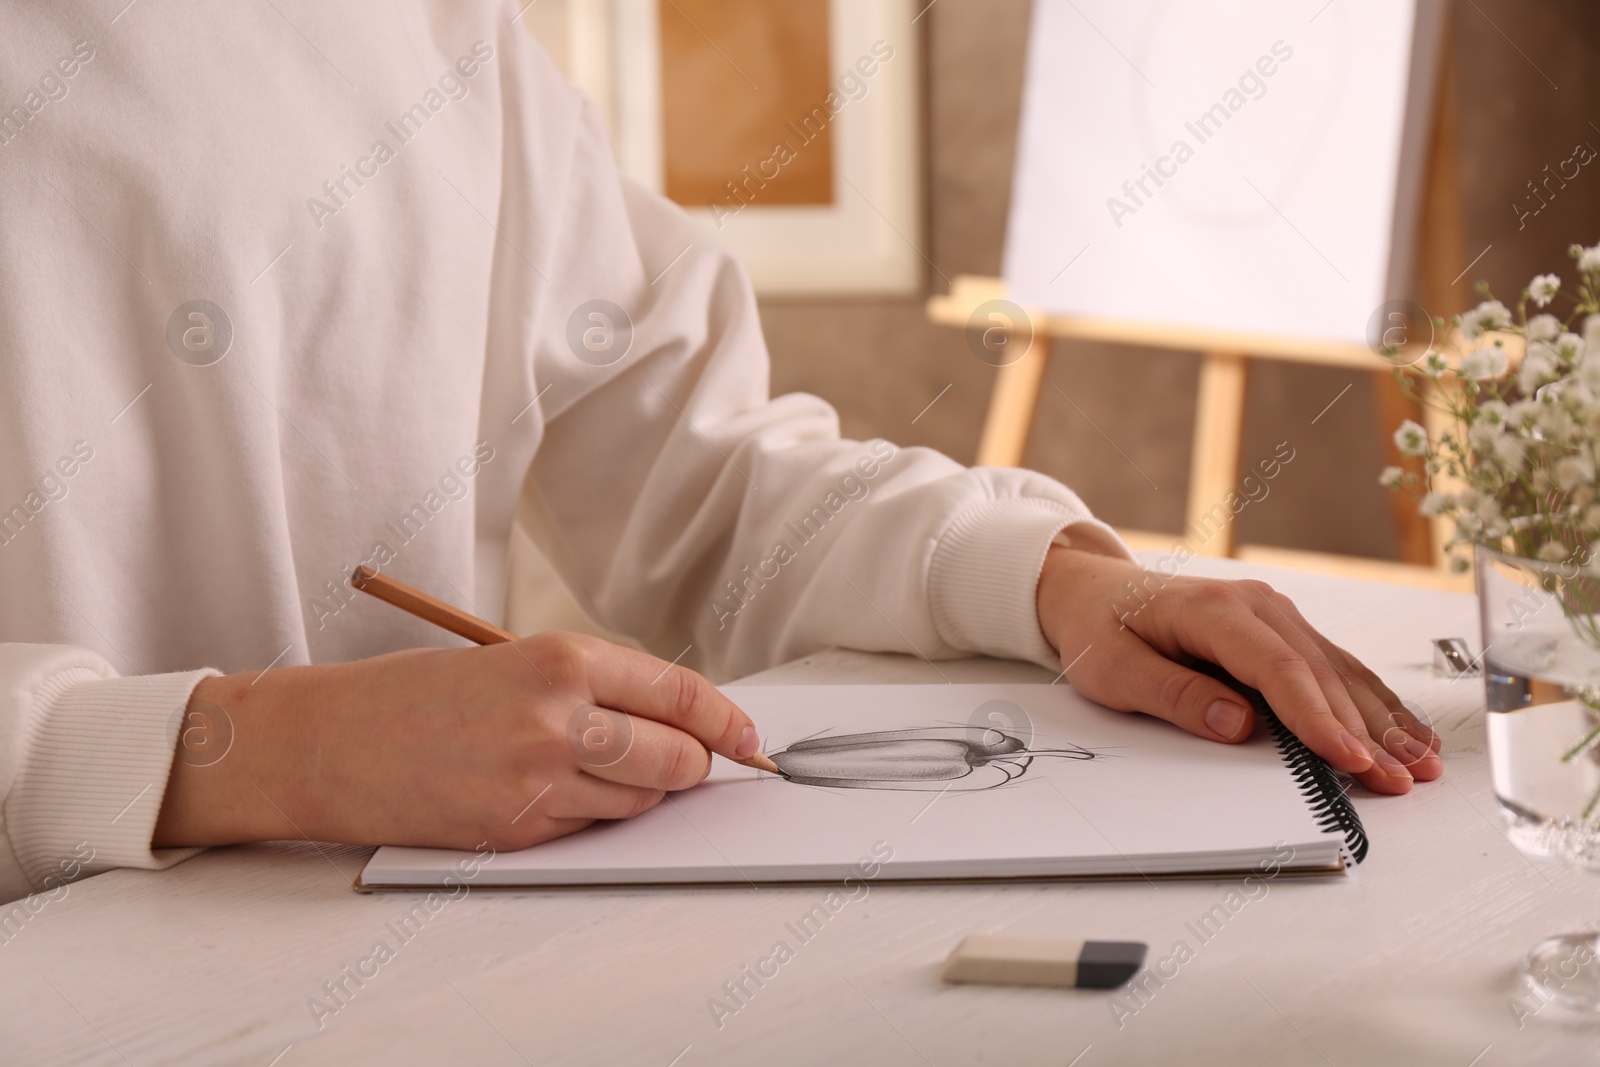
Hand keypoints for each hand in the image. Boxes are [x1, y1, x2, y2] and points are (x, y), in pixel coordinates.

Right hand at [153, 633, 761, 850]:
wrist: (323, 742)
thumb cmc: (410, 695)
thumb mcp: (508, 662)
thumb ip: (589, 685)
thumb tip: (669, 719)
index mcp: (559, 659)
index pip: (679, 692)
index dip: (725, 721)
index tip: (749, 738)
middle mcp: (558, 718)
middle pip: (676, 757)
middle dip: (694, 766)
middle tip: (690, 764)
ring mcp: (537, 781)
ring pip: (639, 803)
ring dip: (642, 794)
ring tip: (601, 770)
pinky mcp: (515, 831)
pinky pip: (588, 830)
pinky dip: (591, 817)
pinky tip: (556, 793)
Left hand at [1035, 547, 1441, 793]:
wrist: (1094, 590)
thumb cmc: (1101, 627)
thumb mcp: (1114, 669)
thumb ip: (1174, 695)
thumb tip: (1235, 726)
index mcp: (1214, 611)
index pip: (1280, 671)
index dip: (1319, 720)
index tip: (1350, 760)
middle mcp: (1257, 606)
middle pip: (1323, 675)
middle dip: (1366, 732)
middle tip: (1400, 780)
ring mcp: (1275, 615)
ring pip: (1340, 672)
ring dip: (1383, 719)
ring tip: (1420, 763)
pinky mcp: (1282, 631)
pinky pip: (1335, 668)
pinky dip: (1372, 702)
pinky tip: (1406, 730)